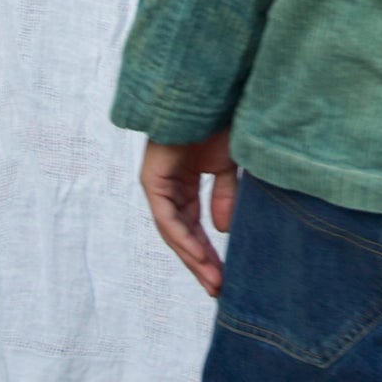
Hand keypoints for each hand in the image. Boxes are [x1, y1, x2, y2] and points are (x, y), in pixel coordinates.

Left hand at [140, 129, 238, 297]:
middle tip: (218, 289)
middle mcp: (169, 188)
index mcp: (185, 185)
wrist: (211, 93)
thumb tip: (222, 230)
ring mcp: (159, 184)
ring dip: (193, 257)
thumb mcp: (228, 166)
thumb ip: (225, 196)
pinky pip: (167, 216)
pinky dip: (183, 237)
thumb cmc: (219, 121)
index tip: (225, 277)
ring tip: (213, 279)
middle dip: (200, 264)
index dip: (208, 254)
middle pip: (182, 235)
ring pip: (173, 231)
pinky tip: (199, 254)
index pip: (193, 228)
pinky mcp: (153, 178)